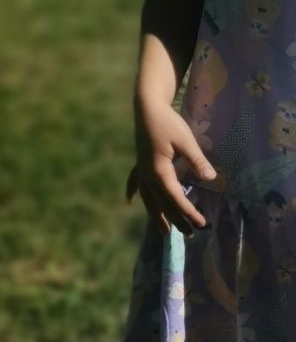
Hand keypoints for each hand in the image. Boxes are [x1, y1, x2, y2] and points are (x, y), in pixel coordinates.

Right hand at [127, 96, 215, 233]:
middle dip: (176, 220)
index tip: (201, 223)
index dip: (188, 211)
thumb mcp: (186, 140)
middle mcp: (147, 175)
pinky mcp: (140, 163)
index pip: (175, 197)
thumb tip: (211, 178)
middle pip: (162, 204)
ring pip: (148, 199)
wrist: (147, 107)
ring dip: (157, 215)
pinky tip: (130, 201)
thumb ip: (197, 160)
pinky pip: (135, 183)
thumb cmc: (168, 122)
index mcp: (159, 171)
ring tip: (164, 231)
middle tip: (189, 235)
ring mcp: (142, 170)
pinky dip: (133, 192)